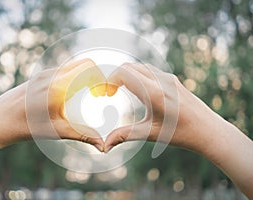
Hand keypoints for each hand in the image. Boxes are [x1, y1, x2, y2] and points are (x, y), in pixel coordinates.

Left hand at [0, 59, 105, 150]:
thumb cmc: (25, 126)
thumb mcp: (57, 131)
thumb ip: (82, 134)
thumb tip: (102, 145)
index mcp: (58, 85)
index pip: (88, 68)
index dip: (101, 78)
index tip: (103, 93)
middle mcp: (51, 75)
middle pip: (83, 64)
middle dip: (96, 76)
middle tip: (97, 94)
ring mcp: (44, 74)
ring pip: (72, 66)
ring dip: (84, 76)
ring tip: (85, 96)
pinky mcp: (38, 76)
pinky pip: (62, 71)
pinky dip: (73, 78)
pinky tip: (69, 96)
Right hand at [104, 62, 219, 152]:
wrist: (208, 130)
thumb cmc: (181, 134)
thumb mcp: (150, 134)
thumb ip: (125, 135)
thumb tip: (105, 145)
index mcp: (155, 94)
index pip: (124, 73)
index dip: (110, 80)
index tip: (106, 94)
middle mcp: (162, 81)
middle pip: (129, 66)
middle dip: (115, 77)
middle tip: (109, 93)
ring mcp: (168, 78)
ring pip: (139, 67)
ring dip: (126, 75)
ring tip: (119, 90)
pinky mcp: (172, 79)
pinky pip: (149, 70)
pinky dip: (136, 75)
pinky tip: (136, 90)